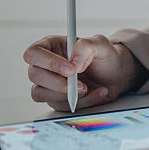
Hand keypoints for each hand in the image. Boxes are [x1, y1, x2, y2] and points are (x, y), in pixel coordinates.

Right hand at [24, 33, 144, 110]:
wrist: (114, 75)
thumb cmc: (104, 56)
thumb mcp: (101, 43)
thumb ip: (87, 45)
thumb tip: (75, 62)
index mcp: (51, 46)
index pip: (33, 53)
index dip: (48, 62)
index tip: (70, 69)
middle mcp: (45, 65)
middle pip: (34, 75)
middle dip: (58, 82)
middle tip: (80, 83)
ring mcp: (48, 83)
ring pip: (40, 93)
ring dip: (65, 94)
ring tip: (87, 87)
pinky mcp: (55, 99)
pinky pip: (59, 106)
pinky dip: (80, 102)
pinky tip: (95, 93)